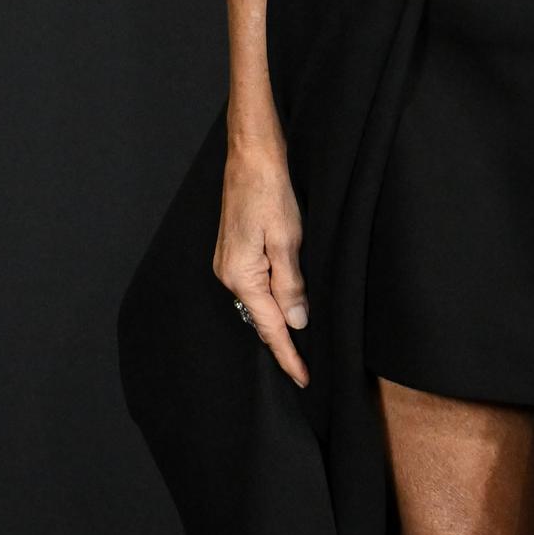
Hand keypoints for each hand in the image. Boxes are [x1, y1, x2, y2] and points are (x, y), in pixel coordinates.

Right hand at [214, 139, 309, 385]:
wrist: (251, 156)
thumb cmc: (270, 192)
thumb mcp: (287, 240)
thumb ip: (291, 284)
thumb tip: (296, 322)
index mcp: (241, 276)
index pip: (269, 327)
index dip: (288, 354)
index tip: (302, 378)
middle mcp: (229, 275)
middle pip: (260, 318)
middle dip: (282, 340)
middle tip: (304, 366)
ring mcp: (228, 263)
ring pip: (258, 301)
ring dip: (277, 319)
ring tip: (298, 342)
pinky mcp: (234, 251)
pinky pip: (255, 285)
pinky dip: (271, 298)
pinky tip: (284, 304)